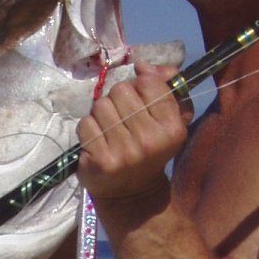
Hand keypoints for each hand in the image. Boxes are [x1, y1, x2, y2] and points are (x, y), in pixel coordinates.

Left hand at [77, 64, 190, 211]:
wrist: (133, 193)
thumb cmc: (151, 150)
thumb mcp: (169, 120)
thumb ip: (166, 87)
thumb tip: (144, 65)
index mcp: (172, 128)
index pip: (148, 83)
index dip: (139, 86)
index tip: (139, 101)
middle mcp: (150, 140)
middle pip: (121, 90)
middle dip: (117, 100)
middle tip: (122, 120)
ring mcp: (124, 152)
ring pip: (101, 105)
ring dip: (101, 114)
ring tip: (109, 131)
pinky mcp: (100, 160)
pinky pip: (86, 124)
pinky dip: (88, 130)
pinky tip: (97, 142)